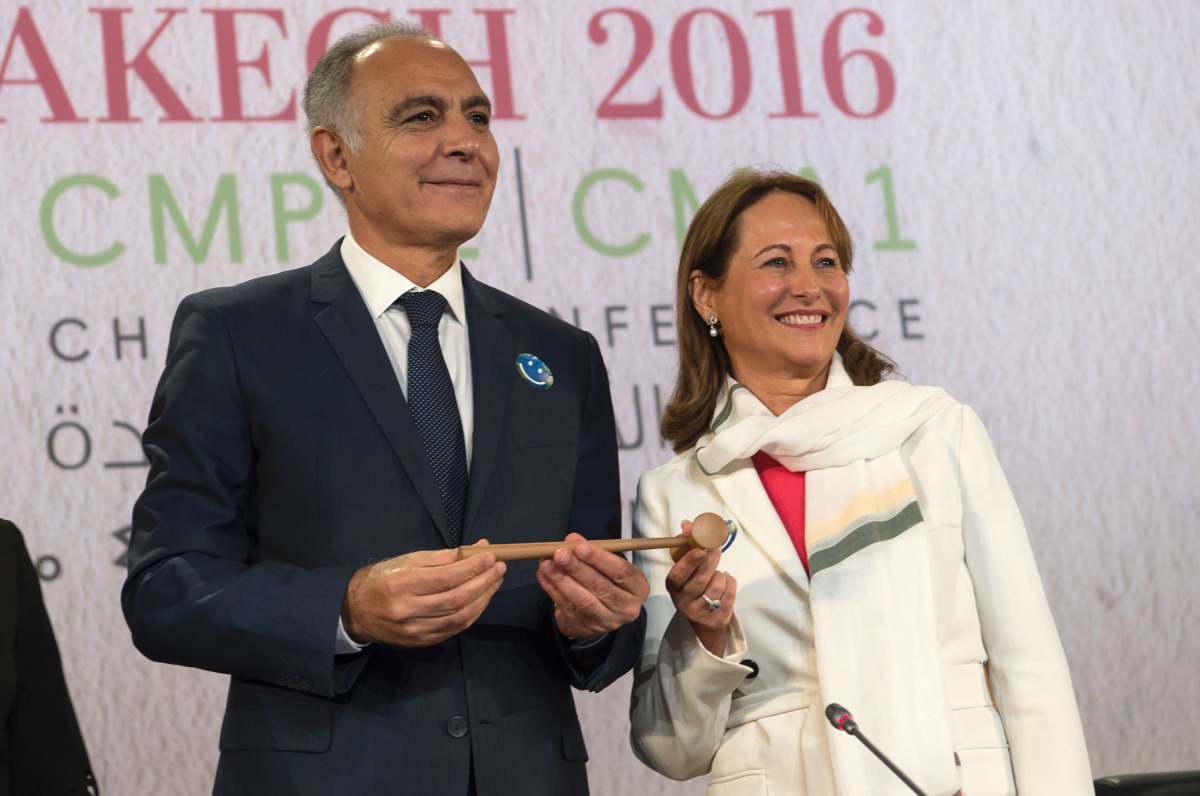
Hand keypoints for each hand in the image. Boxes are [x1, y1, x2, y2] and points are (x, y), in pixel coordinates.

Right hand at [341, 543, 505, 646]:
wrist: (356, 611)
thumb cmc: (382, 579)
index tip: (490, 557)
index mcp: (401, 585)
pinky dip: (473, 612)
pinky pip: (455, 628)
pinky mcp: (422, 641)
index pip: (445, 578)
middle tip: (499, 567)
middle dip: (483, 582)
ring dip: (483, 598)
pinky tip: (482, 598)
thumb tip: (473, 551)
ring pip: (460, 616)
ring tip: (495, 580)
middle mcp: (407, 610)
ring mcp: (415, 630)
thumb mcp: (405, 560)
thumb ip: (440, 557)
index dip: (472, 569)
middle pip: (456, 599)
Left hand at [536, 533, 649, 640]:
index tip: (580, 547)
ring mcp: (607, 620)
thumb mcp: (608, 565)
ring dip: (562, 580)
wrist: (602, 613)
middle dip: (577, 568)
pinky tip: (544, 576)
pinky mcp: (588, 627)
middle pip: (601, 586)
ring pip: (583, 600)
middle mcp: (626, 607)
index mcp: (637, 587)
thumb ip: (592, 550)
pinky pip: (568, 607)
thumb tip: (572, 539)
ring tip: (547, 564)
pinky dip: (553, 590)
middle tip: (560, 554)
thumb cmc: (609, 581)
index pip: (621, 572)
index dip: (600, 559)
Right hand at [666, 519, 736, 655]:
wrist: (703, 620)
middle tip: (716, 548)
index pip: (679, 575)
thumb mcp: (686, 568)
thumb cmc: (693, 586)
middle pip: (700, 579)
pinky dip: (730, 582)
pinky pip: (729, 592)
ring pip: (717, 584)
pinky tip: (724, 583)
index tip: (700, 549)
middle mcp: (684, 602)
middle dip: (711, 560)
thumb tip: (688, 523)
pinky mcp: (717, 617)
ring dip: (720, 574)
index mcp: (674, 587)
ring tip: (716, 574)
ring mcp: (701, 611)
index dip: (689, 562)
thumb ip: (687, 544)